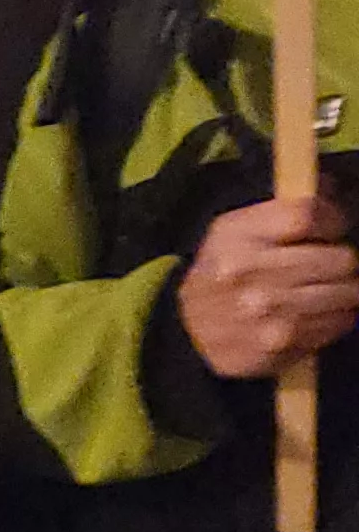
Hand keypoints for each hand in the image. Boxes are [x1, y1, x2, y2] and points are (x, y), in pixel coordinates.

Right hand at [180, 197, 358, 378]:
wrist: (188, 331)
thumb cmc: (222, 272)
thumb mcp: (235, 230)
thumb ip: (282, 209)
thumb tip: (328, 186)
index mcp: (235, 237)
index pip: (307, 215)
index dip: (332, 219)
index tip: (332, 228)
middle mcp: (249, 274)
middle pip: (340, 259)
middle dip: (342, 261)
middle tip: (329, 265)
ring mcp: (266, 313)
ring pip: (347, 294)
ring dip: (344, 291)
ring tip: (325, 290)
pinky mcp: (280, 345)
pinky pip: (338, 324)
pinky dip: (336, 317)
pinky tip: (317, 313)